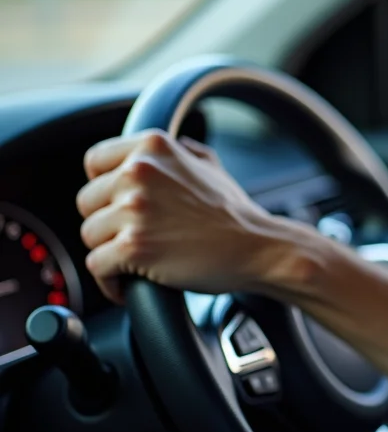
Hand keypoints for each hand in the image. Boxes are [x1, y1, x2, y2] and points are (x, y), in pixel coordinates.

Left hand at [76, 129, 298, 303]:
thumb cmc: (234, 213)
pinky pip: (97, 267)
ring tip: (137, 261)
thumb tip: (171, 146)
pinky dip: (111, 282)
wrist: (258, 247)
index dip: (103, 186)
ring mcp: (135, 208)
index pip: (94, 161)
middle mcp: (140, 171)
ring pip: (89, 235)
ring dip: (110, 253)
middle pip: (87, 202)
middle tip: (134, 236)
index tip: (116, 203)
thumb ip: (183, 152)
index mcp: (153, 146)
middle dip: (107, 223)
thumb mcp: (211, 166)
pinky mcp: (133, 245)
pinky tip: (131, 285)